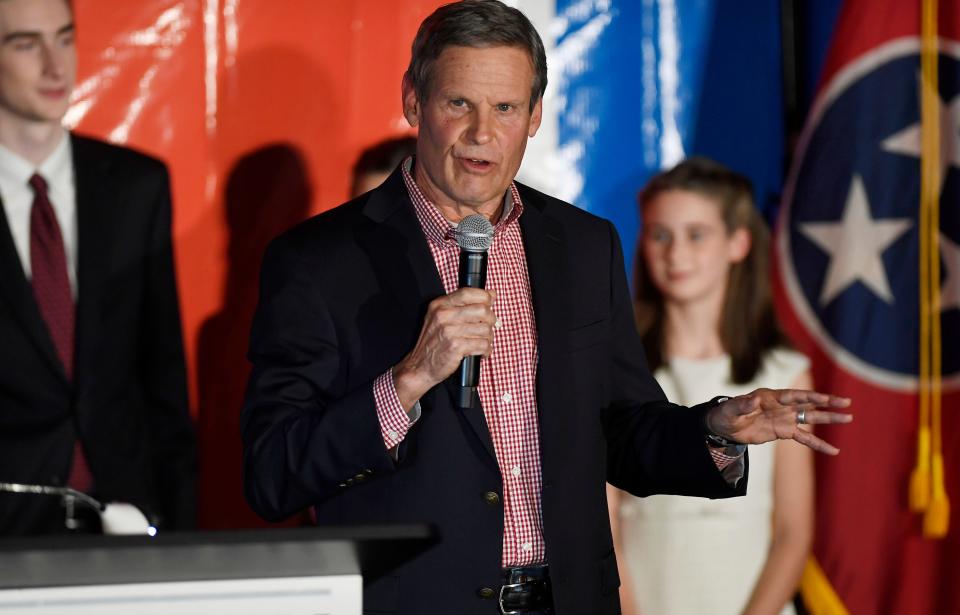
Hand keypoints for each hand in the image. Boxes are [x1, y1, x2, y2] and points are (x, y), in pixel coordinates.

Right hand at [393, 288, 496, 408]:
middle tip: (487, 327)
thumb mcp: (441, 318)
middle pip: (482, 310)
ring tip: (482, 342)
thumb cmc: (433, 343)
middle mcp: (443, 315)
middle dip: (491, 320)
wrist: (419, 366)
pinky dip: (486, 350)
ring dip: (489, 338)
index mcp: (439, 305)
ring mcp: (449, 331)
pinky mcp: (456, 347)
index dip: (484, 296)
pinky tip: (481, 352)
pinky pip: (483, 344)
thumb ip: (463, 306)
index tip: (489, 303)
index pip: (468, 293)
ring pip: (485, 329)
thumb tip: (491, 294)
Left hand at [705, 388, 851, 454]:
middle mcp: (782, 406)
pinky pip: (805, 438)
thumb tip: (754, 400)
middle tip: (846, 403)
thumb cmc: (727, 414)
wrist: (725, 427)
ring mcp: (785, 418)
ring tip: (849, 418)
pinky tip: (833, 450)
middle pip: (808, 404)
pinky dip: (818, 444)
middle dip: (827, 403)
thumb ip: (743, 405)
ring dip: (829, 418)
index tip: (824, 398)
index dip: (808, 396)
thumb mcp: (731, 410)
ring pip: (811, 418)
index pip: (793, 395)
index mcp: (770, 396)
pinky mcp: (785, 431)